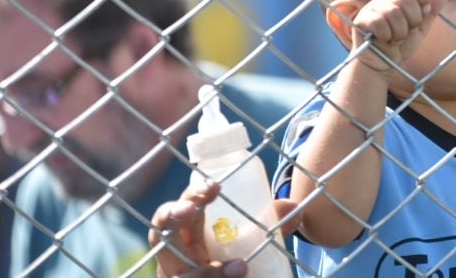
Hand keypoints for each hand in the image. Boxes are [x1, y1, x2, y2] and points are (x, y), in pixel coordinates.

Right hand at [148, 180, 298, 277]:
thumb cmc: (231, 263)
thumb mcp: (251, 244)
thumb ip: (272, 226)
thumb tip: (293, 205)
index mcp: (189, 234)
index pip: (182, 206)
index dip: (192, 195)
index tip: (214, 186)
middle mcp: (174, 256)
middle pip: (162, 232)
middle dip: (172, 216)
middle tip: (191, 210)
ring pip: (177, 275)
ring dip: (207, 272)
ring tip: (241, 267)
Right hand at [352, 0, 446, 74]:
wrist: (383, 65)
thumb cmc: (400, 45)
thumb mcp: (420, 28)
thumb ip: (431, 11)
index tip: (424, 14)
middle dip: (413, 19)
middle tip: (408, 32)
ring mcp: (371, 8)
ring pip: (393, 12)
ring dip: (400, 32)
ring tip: (396, 39)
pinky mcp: (361, 20)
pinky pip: (379, 22)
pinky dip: (387, 35)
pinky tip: (385, 41)